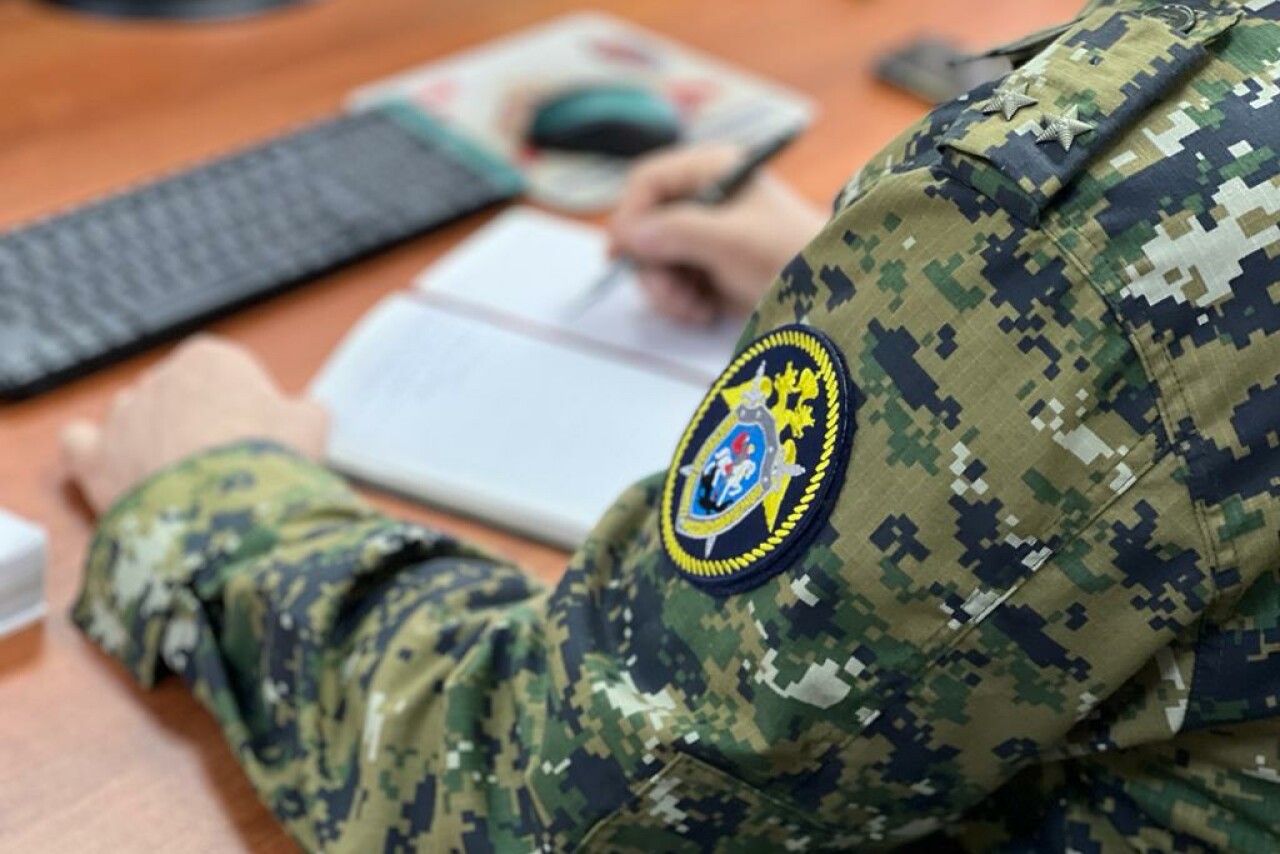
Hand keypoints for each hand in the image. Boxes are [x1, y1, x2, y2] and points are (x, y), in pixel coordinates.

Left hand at [63, 336, 327, 515]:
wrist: (231, 509)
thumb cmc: (274, 460)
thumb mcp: (313, 427)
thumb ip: (303, 412)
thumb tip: (301, 416)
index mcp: (211, 359)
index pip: (226, 377)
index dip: (244, 412)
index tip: (257, 442)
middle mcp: (159, 377)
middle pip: (177, 397)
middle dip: (195, 427)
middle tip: (222, 469)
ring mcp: (122, 416)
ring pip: (131, 419)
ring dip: (149, 443)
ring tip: (179, 484)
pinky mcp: (94, 457)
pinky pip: (80, 443)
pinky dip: (94, 454)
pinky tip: (117, 472)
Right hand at [608, 144, 826, 323]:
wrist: (831, 297)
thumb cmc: (788, 255)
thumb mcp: (731, 239)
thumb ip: (676, 231)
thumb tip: (628, 235)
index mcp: (712, 171)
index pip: (647, 181)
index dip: (630, 215)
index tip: (623, 254)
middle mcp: (703, 199)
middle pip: (644, 226)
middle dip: (652, 266)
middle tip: (673, 295)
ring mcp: (704, 236)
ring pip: (653, 260)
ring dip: (666, 290)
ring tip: (694, 308)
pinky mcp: (707, 269)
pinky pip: (671, 283)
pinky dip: (680, 302)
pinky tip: (703, 312)